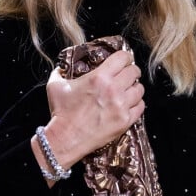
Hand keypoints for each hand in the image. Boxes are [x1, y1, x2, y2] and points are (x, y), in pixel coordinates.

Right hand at [38, 50, 144, 170]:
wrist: (66, 138)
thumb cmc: (61, 113)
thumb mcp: (55, 86)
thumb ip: (60, 72)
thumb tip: (61, 68)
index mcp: (99, 77)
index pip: (122, 58)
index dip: (125, 57)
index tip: (124, 60)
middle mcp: (113, 89)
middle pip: (134, 72)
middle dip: (132, 71)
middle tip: (127, 74)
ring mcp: (121, 106)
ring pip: (139, 89)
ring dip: (135, 88)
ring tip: (129, 90)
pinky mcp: (125, 121)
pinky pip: (140, 107)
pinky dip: (136, 104)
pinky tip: (130, 104)